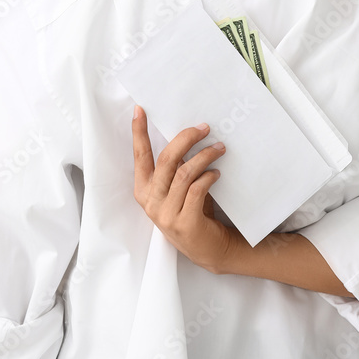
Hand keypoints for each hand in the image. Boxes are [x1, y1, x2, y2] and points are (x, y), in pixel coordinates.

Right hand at [131, 104, 236, 273]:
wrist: (207, 248)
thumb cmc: (192, 211)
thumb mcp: (177, 189)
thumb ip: (175, 169)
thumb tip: (188, 136)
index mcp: (144, 190)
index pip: (140, 156)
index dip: (138, 133)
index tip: (140, 110)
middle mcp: (151, 202)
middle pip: (166, 160)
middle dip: (186, 139)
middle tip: (204, 128)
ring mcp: (166, 214)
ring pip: (184, 174)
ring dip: (204, 156)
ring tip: (219, 148)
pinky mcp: (185, 223)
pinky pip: (196, 190)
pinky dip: (208, 177)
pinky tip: (217, 172)